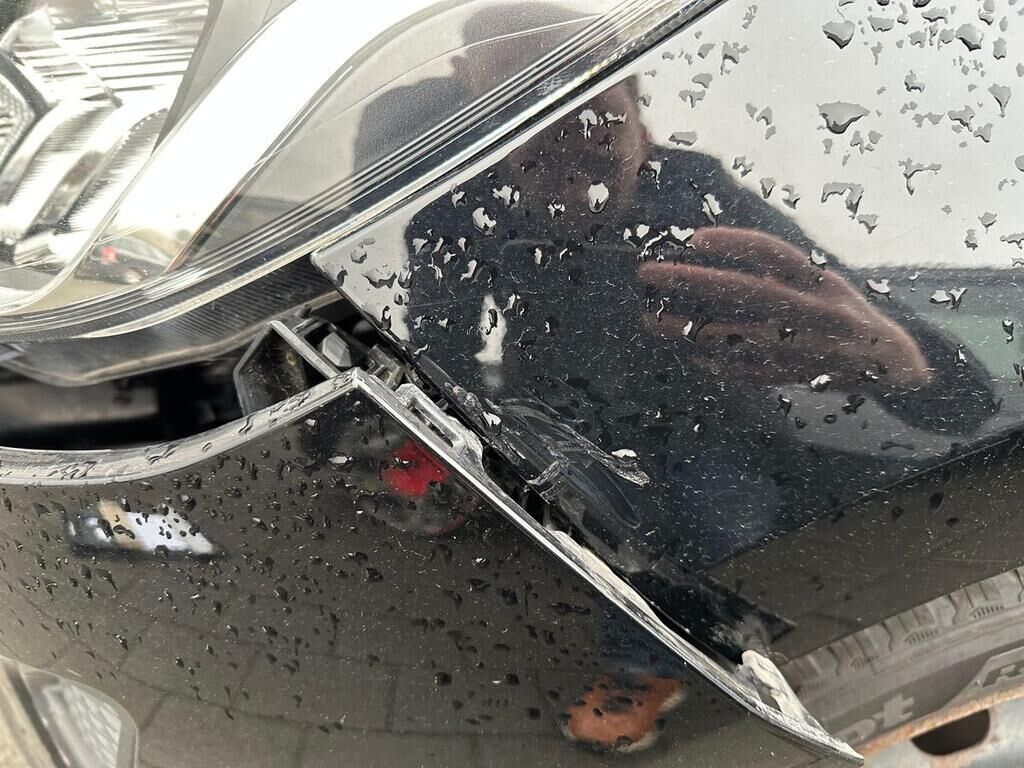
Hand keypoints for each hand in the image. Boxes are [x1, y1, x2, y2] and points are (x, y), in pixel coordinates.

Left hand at [638, 227, 929, 388]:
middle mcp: (806, 312)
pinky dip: (714, 362)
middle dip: (691, 280)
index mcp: (818, 282)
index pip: (772, 254)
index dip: (735, 243)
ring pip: (730, 335)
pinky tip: (691, 354)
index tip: (696, 238)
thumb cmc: (846, 313)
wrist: (888, 364)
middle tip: (648, 272)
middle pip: (740, 291)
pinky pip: (741, 370)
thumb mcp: (824, 280)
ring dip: (687, 328)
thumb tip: (716, 247)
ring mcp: (795, 346)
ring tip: (650, 320)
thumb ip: (780, 268)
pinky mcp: (788, 374)